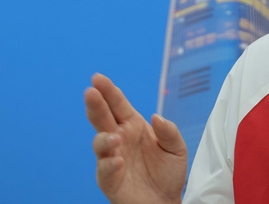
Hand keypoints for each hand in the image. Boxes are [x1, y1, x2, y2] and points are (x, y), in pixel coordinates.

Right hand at [85, 73, 186, 203]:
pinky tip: (116, 160)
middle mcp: (120, 139)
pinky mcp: (110, 179)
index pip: (119, 105)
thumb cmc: (168, 172)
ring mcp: (112, 158)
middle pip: (103, 118)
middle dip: (96, 105)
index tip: (98, 78)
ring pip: (100, 143)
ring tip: (114, 138)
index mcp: (134, 126)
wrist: (166, 201)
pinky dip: (108, 164)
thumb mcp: (177, 148)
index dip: (109, 91)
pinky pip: (104, 170)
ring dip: (103, 138)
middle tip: (90, 92)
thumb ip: (169, 131)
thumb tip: (155, 116)